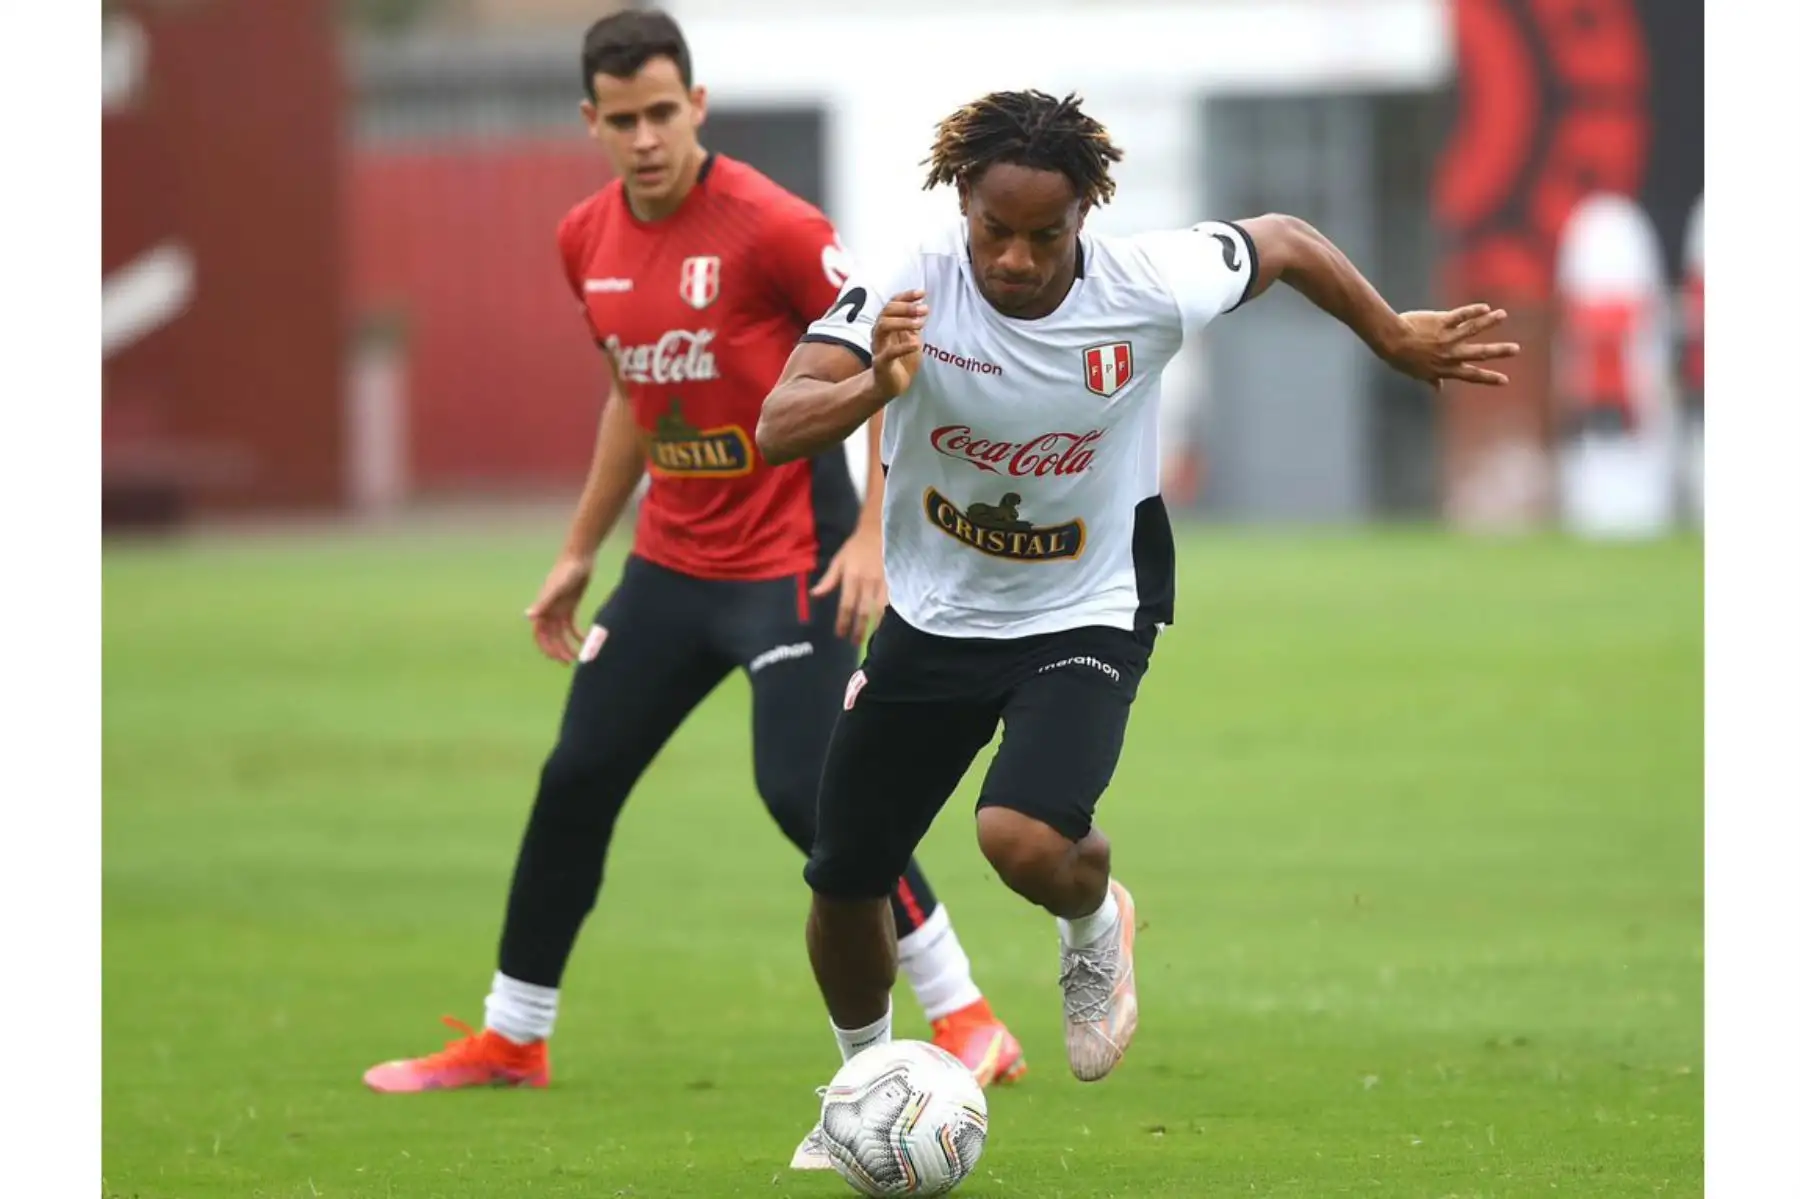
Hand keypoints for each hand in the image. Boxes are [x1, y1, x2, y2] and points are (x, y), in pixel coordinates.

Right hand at [524, 553, 592, 663]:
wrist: (579, 558)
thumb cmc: (566, 571)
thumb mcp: (556, 588)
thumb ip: (543, 602)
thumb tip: (528, 616)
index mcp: (542, 609)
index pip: (540, 634)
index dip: (546, 647)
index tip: (556, 658)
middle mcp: (549, 611)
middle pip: (551, 637)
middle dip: (558, 651)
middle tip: (569, 662)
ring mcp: (559, 610)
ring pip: (561, 634)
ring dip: (567, 646)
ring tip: (578, 657)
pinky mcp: (570, 607)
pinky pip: (571, 626)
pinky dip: (577, 634)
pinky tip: (585, 641)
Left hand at [812, 526, 886, 644]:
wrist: (879, 530)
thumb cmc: (856, 546)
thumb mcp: (839, 560)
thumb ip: (828, 580)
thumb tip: (814, 595)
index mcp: (851, 577)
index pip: (846, 605)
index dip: (843, 622)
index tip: (840, 635)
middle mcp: (867, 582)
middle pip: (862, 612)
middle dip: (858, 629)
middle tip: (855, 643)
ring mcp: (883, 582)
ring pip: (879, 610)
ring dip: (874, 625)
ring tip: (871, 636)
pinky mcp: (895, 581)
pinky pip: (892, 601)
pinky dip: (889, 614)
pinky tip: (887, 623)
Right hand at [871, 290, 927, 400]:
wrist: (890, 386)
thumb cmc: (901, 360)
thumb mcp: (910, 338)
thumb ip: (913, 324)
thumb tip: (923, 306)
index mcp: (886, 324)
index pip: (892, 304)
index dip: (906, 296)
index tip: (922, 293)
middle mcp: (879, 333)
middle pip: (886, 311)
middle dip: (907, 307)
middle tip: (924, 309)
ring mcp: (878, 347)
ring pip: (883, 326)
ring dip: (903, 322)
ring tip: (920, 324)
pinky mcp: (881, 363)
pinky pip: (889, 352)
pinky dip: (903, 347)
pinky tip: (916, 344)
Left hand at [1381, 303, 1521, 388]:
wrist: (1390, 342)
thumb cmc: (1402, 358)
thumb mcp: (1418, 374)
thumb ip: (1432, 380)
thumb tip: (1438, 390)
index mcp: (1445, 369)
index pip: (1471, 375)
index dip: (1488, 378)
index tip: (1505, 380)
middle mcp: (1449, 354)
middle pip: (1478, 353)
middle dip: (1498, 351)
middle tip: (1516, 349)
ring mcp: (1446, 338)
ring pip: (1472, 330)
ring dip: (1489, 322)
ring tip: (1502, 315)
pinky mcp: (1440, 322)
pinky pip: (1460, 316)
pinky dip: (1473, 311)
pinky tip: (1485, 307)